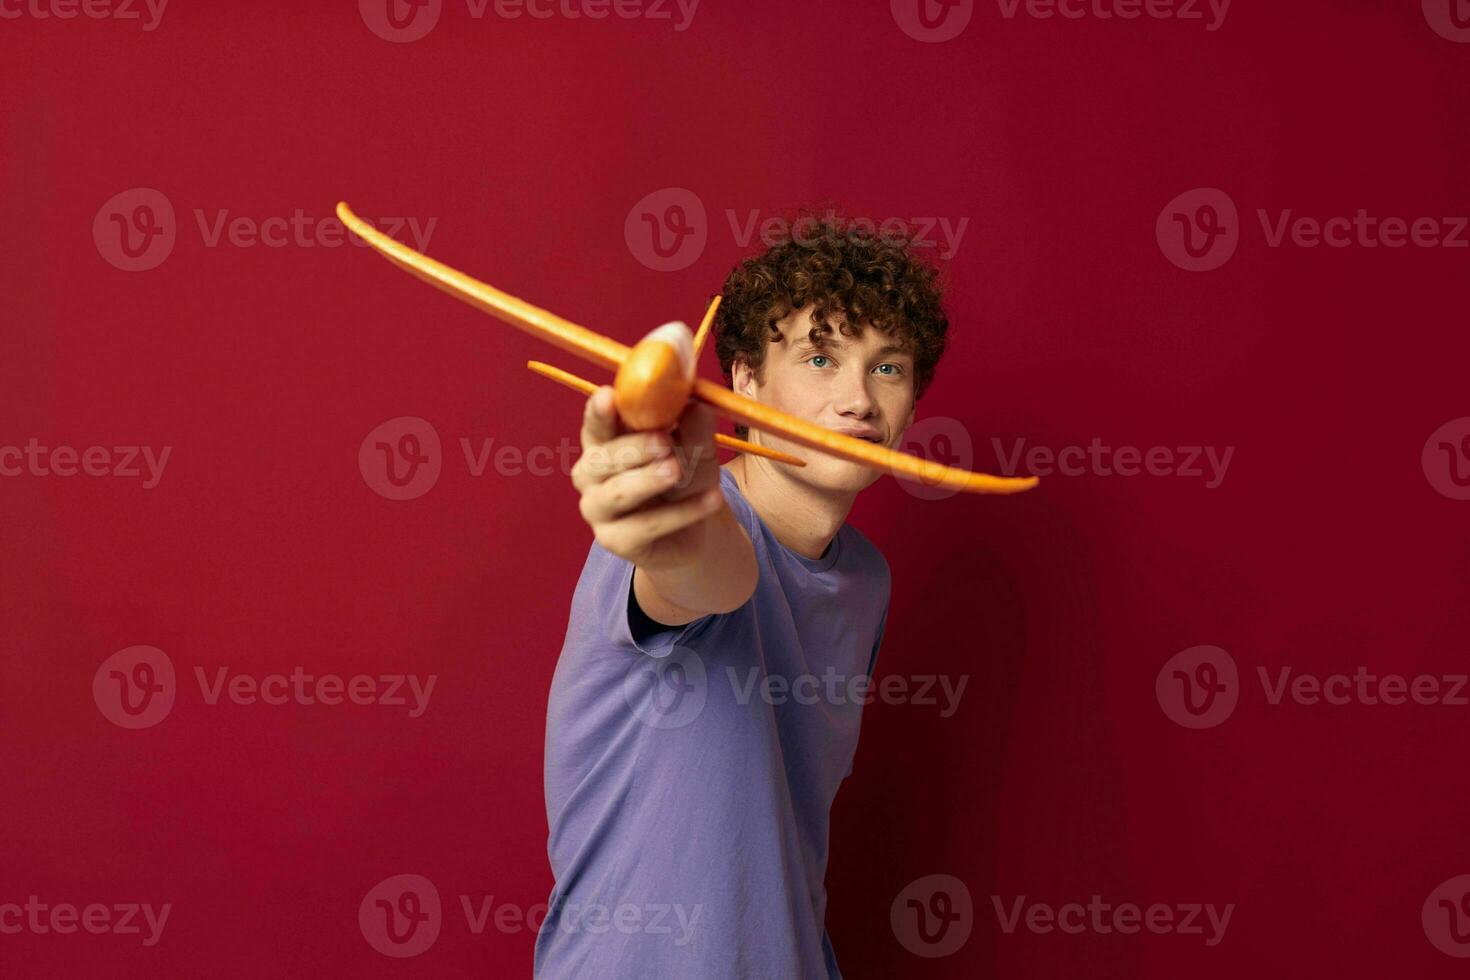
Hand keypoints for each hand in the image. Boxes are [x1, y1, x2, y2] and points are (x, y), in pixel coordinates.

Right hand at [571, 386, 725, 571]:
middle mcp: (590, 473)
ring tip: (678, 470)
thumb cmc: (685, 478)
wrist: (694, 531)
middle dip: (633, 448)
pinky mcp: (614, 540)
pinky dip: (682, 513)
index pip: (596, 422)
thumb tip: (697, 406)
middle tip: (664, 442)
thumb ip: (695, 430)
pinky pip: (646, 525)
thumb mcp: (698, 450)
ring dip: (649, 479)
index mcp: (604, 440)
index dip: (599, 410)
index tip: (608, 395)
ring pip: (618, 493)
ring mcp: (597, 508)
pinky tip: (711, 500)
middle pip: (601, 458)